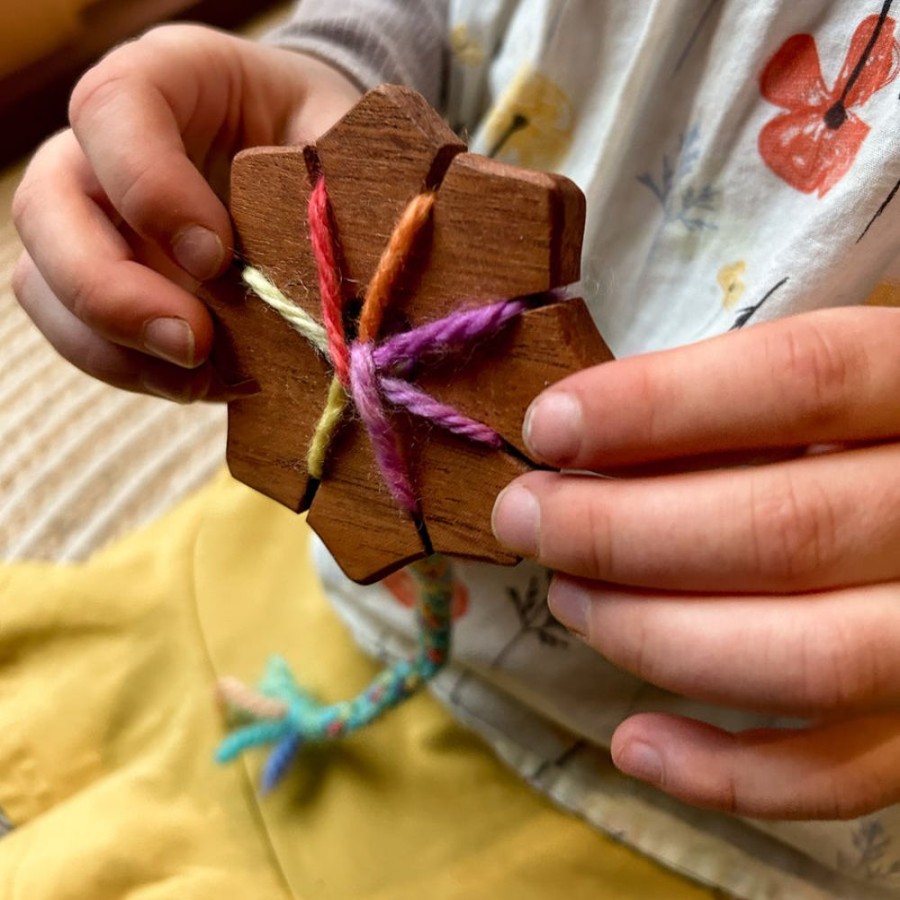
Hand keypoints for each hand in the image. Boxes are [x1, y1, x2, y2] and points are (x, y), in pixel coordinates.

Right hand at [12, 25, 360, 400]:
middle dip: (110, 292)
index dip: (148, 185)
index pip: (112, 109)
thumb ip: (327, 182)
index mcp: (168, 80)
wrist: (311, 169)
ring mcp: (95, 219)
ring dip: (116, 348)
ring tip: (201, 379)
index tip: (216, 256)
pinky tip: (205, 384)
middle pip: (47, 207)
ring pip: (44, 283)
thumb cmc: (325, 144)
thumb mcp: (346, 140)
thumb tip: (319, 269)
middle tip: (193, 343)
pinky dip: (136, 372)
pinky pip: (82, 335)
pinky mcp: (106, 282)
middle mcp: (104, 148)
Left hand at [492, 306, 899, 819]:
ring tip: (568, 599)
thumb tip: (584, 437)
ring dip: (653, 635)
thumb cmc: (870, 437)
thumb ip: (748, 400)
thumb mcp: (839, 387)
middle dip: (619, 530)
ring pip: (812, 659)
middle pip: (787, 529)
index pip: (803, 380)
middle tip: (525, 517)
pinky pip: (848, 775)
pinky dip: (730, 775)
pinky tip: (635, 744)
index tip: (548, 425)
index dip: (658, 404)